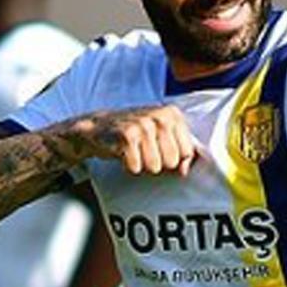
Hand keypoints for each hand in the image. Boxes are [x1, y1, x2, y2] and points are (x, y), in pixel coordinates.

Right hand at [62, 105, 196, 175]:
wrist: (98, 127)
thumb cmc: (136, 134)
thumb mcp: (162, 138)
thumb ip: (180, 153)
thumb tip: (185, 172)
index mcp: (173, 114)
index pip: (188, 152)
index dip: (174, 158)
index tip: (160, 149)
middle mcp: (160, 116)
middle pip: (172, 162)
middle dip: (158, 162)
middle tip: (144, 150)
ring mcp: (143, 124)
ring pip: (154, 167)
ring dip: (142, 165)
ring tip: (134, 151)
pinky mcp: (127, 135)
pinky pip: (136, 167)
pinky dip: (128, 165)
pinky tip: (123, 152)